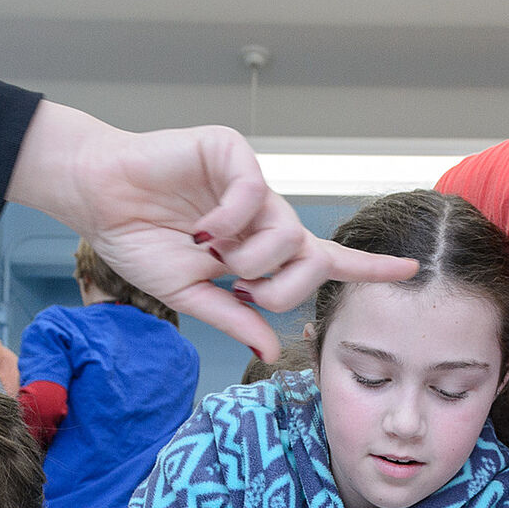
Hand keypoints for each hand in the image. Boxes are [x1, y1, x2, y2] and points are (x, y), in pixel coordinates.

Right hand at [9, 105, 416, 358]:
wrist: (98, 201)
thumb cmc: (140, 242)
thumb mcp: (190, 294)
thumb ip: (234, 317)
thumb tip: (271, 353)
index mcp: (261, 249)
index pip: (324, 261)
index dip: (368, 267)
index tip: (410, 269)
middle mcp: (266, 216)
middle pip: (310, 260)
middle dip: (276, 288)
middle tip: (235, 285)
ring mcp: (253, 184)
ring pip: (286, 232)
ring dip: (247, 257)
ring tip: (206, 248)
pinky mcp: (233, 153)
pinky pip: (256, 194)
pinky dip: (229, 220)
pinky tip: (200, 224)